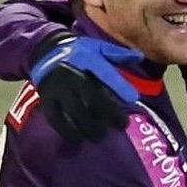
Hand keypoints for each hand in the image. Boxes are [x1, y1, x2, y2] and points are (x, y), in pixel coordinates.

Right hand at [27, 33, 142, 142]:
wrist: (46, 52)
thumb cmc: (79, 53)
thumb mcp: (97, 47)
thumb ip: (117, 54)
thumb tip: (139, 57)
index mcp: (86, 60)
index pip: (105, 73)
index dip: (120, 87)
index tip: (133, 100)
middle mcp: (72, 75)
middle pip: (92, 97)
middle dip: (108, 113)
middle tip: (121, 126)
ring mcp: (58, 89)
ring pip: (75, 111)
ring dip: (89, 127)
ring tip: (99, 136)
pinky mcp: (47, 100)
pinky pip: (56, 119)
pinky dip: (67, 131)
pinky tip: (77, 139)